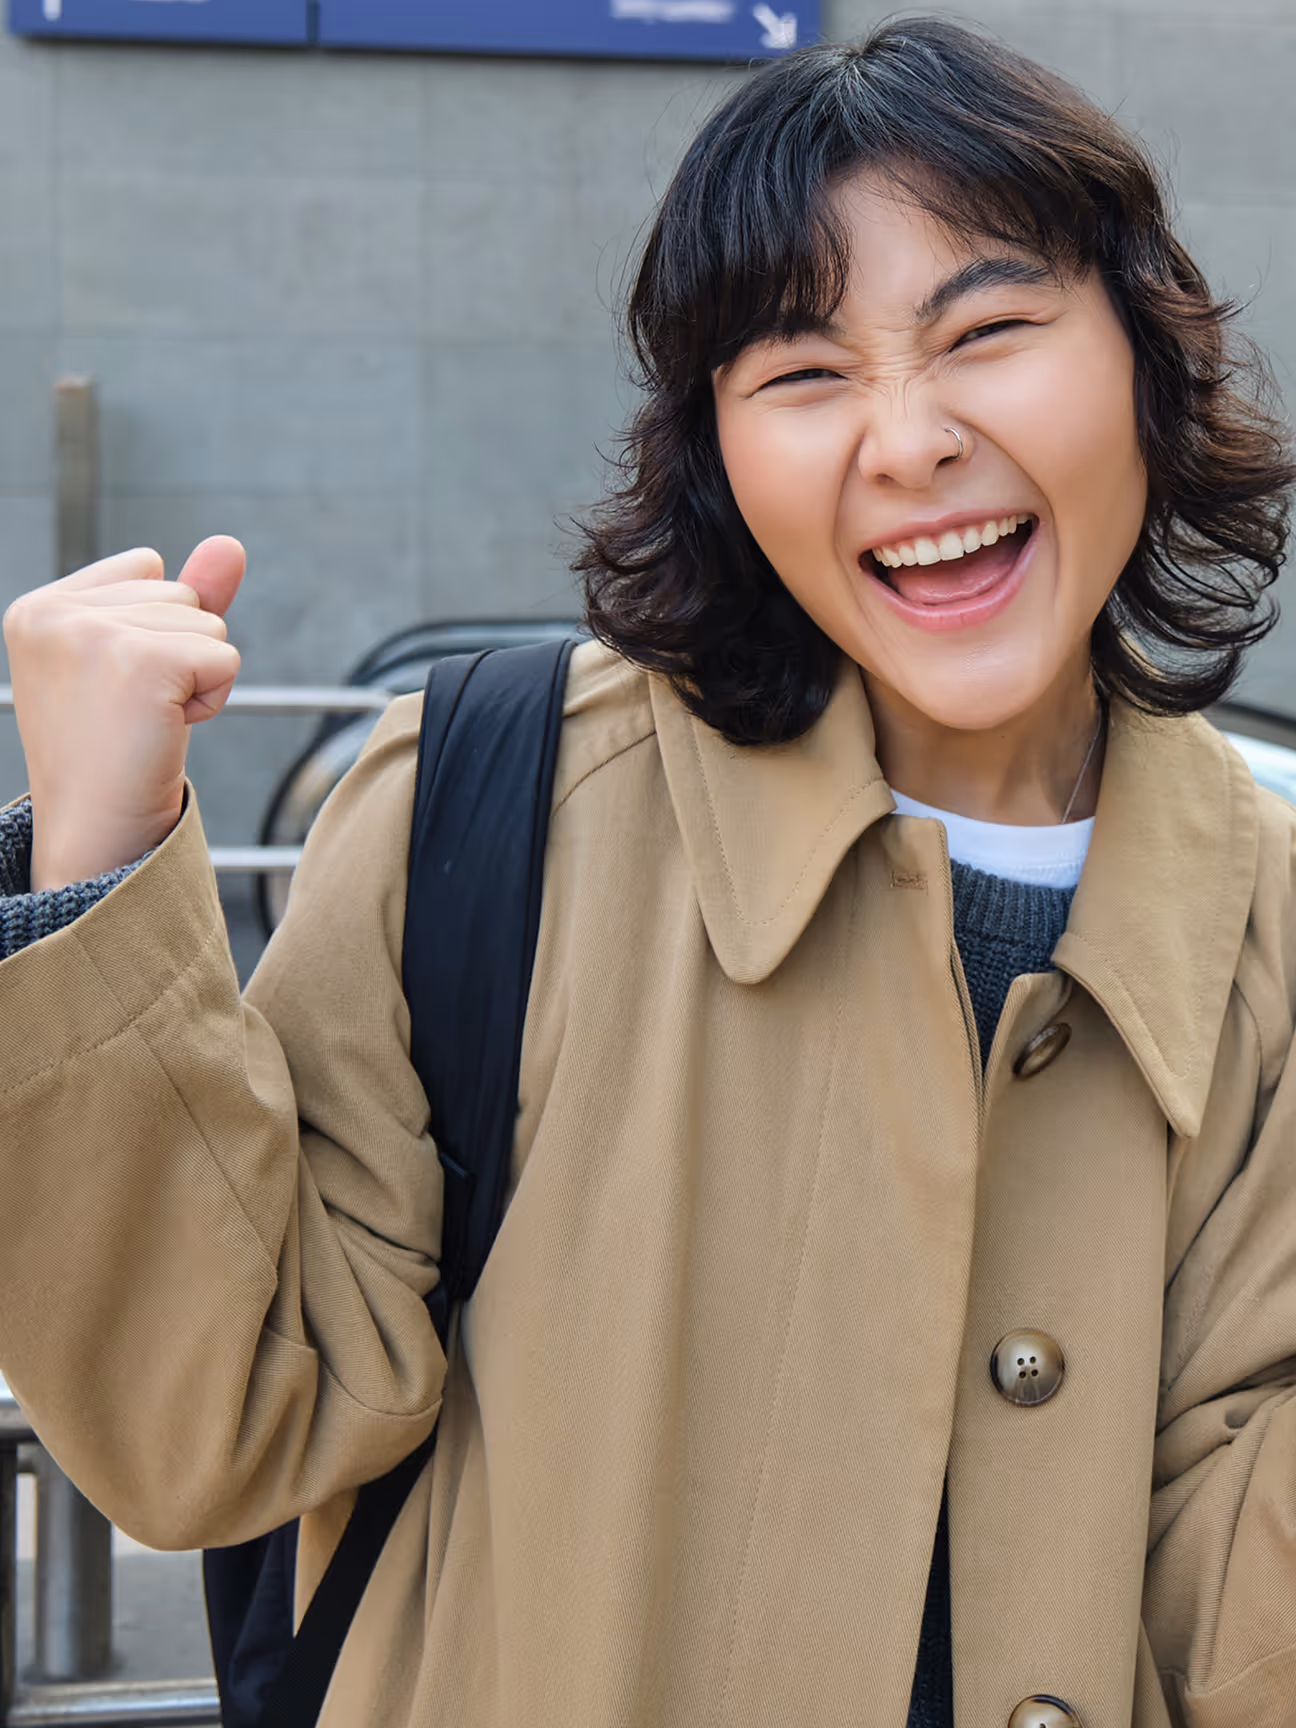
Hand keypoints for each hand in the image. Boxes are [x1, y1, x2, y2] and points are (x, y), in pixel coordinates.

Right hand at [3, 538, 245, 889]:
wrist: (97, 831)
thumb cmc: (114, 753)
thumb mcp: (141, 659)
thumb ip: (183, 598)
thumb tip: (231, 544)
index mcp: (40, 606)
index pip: (146, 567)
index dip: (157, 629)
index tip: (118, 688)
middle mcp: (56, 612)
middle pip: (182, 594)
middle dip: (180, 654)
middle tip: (134, 713)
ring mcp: (92, 633)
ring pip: (209, 622)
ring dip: (198, 677)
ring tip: (146, 721)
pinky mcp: (140, 661)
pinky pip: (225, 655)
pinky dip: (214, 696)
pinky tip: (166, 729)